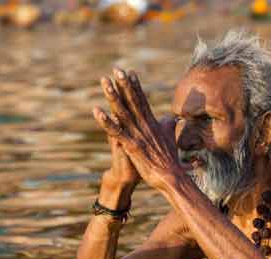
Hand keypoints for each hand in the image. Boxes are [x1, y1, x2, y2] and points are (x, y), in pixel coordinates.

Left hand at [92, 68, 181, 191]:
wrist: (172, 177)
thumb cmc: (171, 160)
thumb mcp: (171, 138)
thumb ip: (169, 126)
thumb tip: (174, 117)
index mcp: (152, 123)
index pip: (143, 100)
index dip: (135, 86)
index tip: (130, 72)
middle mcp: (145, 125)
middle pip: (132, 101)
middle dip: (124, 84)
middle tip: (116, 69)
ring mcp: (138, 135)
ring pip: (123, 112)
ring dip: (113, 96)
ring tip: (105, 83)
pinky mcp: (132, 146)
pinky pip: (116, 131)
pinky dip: (106, 121)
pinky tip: (97, 112)